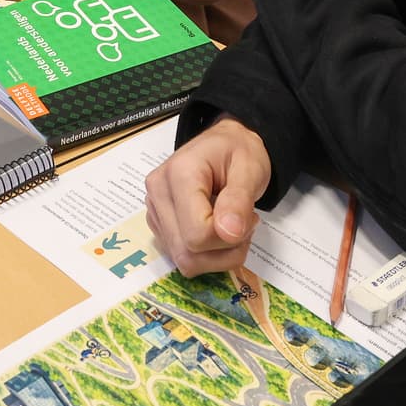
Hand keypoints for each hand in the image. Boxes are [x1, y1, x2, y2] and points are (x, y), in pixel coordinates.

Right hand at [145, 118, 271, 274]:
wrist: (225, 143)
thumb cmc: (238, 152)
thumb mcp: (250, 169)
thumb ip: (239, 200)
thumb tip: (229, 234)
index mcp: (178, 174)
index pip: (196, 234)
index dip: (228, 237)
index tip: (249, 217)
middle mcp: (158, 193)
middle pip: (187, 253)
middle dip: (224, 250)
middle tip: (244, 224)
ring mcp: (155, 210)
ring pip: (184, 261)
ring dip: (217, 256)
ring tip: (232, 225)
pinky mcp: (159, 224)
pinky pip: (182, 256)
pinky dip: (206, 254)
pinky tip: (217, 228)